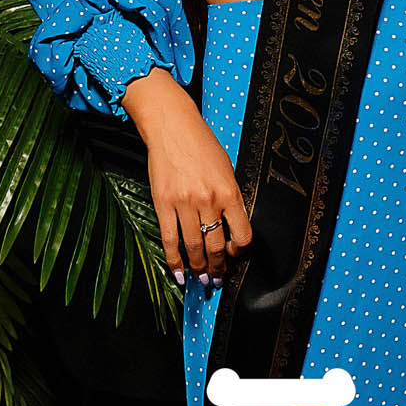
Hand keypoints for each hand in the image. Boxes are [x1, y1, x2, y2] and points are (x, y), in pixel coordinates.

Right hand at [129, 73, 251, 287]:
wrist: (173, 127)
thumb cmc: (202, 145)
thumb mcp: (227, 169)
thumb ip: (230, 197)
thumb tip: (230, 228)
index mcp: (229, 191)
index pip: (242, 234)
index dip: (239, 251)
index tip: (234, 254)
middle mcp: (208, 200)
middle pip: (216, 246)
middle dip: (218, 267)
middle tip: (218, 278)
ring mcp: (184, 203)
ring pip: (194, 247)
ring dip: (199, 268)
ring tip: (202, 278)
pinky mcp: (163, 203)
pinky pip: (169, 240)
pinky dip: (174, 261)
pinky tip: (178, 273)